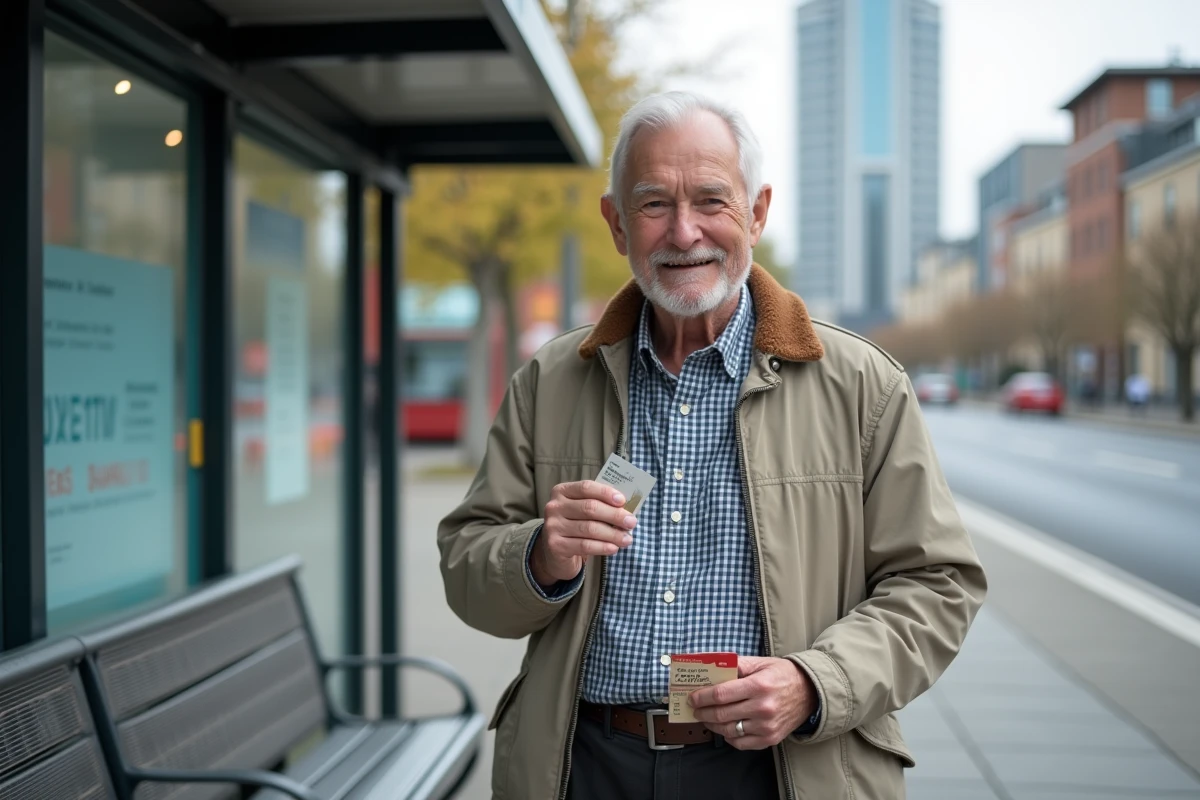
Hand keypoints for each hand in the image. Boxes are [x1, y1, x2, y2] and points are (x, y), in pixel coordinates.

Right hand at [530, 480, 636, 586]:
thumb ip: (600, 504)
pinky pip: (584, 545)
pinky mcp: (555, 545)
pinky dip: (602, 547)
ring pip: (589, 528)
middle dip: (614, 515)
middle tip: (632, 522)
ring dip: (612, 534)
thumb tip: (626, 507)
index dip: (606, 493)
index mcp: (562, 491)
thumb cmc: (576, 525)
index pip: (586, 487)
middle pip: (589, 508)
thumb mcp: (584, 510)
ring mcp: (553, 526)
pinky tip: (614, 548)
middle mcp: (554, 506)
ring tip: (627, 539)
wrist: (556, 551)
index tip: (623, 501)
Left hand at [688, 656, 816, 749]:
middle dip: (702, 712)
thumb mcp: (761, 663)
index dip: (702, 697)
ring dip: (712, 725)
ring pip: (729, 730)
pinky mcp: (770, 738)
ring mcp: (766, 726)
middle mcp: (763, 708)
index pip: (721, 694)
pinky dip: (728, 737)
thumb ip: (737, 665)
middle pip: (721, 714)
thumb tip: (712, 668)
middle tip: (695, 708)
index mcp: (759, 685)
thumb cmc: (782, 675)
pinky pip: (741, 743)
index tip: (692, 697)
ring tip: (706, 717)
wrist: (810, 693)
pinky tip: (724, 728)